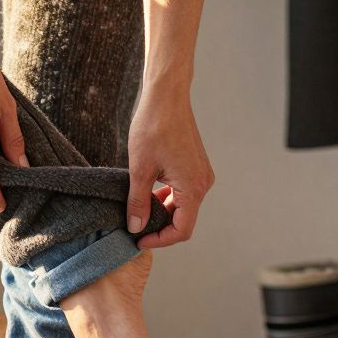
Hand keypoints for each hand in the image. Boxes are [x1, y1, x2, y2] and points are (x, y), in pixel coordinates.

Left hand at [126, 84, 213, 247]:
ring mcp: (201, 174)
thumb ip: (138, 202)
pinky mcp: (196, 166)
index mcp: (193, 187)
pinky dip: (167, 198)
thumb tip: (136, 228)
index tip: (138, 240)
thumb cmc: (153, 127)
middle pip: (184, 220)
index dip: (159, 240)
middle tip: (134, 228)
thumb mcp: (140, 169)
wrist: (166, 97)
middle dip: (159, 228)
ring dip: (162, 212)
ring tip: (138, 211)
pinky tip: (148, 194)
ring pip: (183, 206)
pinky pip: (184, 192)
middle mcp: (203, 183)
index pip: (181, 230)